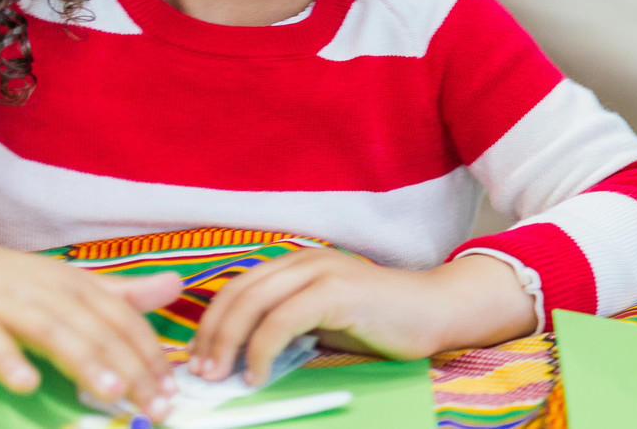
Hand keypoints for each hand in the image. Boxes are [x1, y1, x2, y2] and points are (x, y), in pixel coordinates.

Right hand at [0, 247, 178, 417]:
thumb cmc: (22, 282)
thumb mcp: (72, 284)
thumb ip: (121, 294)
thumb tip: (176, 285)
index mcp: (78, 287)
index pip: (125, 321)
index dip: (151, 354)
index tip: (171, 390)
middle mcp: (50, 293)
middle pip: (99, 331)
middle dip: (131, 369)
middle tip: (154, 406)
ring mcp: (12, 304)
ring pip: (54, 333)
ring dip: (85, 363)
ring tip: (113, 393)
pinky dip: (9, 360)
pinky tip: (27, 384)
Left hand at [187, 249, 533, 385]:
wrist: (436, 311)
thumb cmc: (383, 322)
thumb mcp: (323, 322)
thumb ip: (285, 327)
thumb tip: (240, 356)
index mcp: (296, 264)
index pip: (236, 289)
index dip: (210, 324)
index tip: (200, 359)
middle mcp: (303, 260)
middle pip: (236, 294)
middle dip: (211, 337)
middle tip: (202, 373)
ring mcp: (320, 271)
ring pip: (252, 305)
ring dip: (229, 345)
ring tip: (222, 377)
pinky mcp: (335, 291)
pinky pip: (280, 322)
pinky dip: (261, 351)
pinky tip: (259, 374)